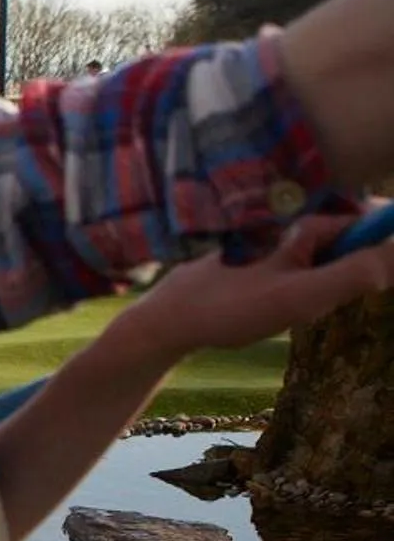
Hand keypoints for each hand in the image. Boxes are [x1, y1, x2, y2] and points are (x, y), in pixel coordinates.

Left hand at [109, 206, 393, 363]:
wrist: (168, 320)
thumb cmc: (232, 306)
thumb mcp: (301, 295)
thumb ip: (355, 273)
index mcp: (307, 224)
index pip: (372, 220)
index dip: (387, 247)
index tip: (380, 279)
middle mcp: (294, 226)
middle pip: (352, 243)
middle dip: (356, 272)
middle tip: (326, 302)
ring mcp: (278, 244)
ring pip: (328, 261)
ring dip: (329, 287)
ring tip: (297, 309)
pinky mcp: (264, 262)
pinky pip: (305, 272)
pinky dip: (307, 292)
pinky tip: (278, 310)